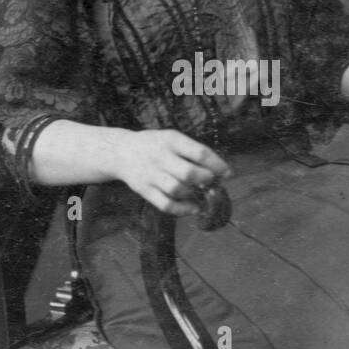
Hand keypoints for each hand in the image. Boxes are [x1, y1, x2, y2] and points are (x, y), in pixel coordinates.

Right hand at [115, 129, 231, 215]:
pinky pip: (165, 204)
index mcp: (171, 140)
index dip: (217, 165)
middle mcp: (160, 157)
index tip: (227, 173)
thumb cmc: (156, 146)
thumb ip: (193, 152)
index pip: (199, 152)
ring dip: (194, 194)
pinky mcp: (144, 190)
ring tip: (200, 192)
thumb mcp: (173, 139)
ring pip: (177, 190)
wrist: (121, 152)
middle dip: (205, 180)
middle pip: (188, 173)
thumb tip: (221, 172)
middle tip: (210, 181)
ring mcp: (150, 175)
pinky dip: (182, 209)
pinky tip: (193, 207)